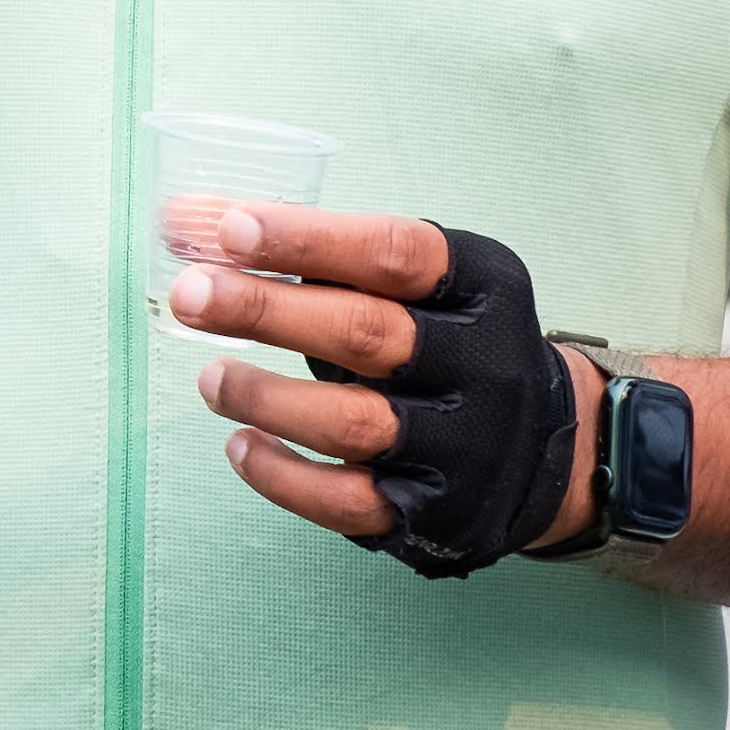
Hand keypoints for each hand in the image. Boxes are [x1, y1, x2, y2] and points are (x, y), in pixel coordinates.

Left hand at [174, 206, 595, 577]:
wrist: (545, 446)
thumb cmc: (443, 340)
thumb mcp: (404, 280)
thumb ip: (303, 247)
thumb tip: (184, 217)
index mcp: (482, 286)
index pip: (395, 253)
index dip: (308, 240)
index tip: (231, 229)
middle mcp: (484, 365)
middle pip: (366, 333)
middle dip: (266, 311)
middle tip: (191, 294)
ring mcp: (465, 446)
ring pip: (351, 423)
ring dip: (263, 397)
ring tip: (210, 379)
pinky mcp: (438, 512)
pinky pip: (346, 500)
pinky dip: (280, 476)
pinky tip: (240, 445)